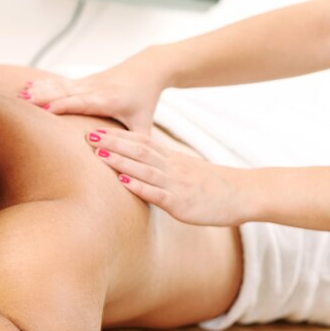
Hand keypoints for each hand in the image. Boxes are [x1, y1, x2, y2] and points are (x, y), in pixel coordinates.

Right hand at [19, 48, 163, 134]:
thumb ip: (136, 145)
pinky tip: (27, 86)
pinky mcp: (83, 81)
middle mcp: (96, 89)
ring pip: (60, 86)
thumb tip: (131, 169)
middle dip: (44, 96)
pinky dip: (43, 84)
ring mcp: (88, 83)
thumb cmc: (146, 101)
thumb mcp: (144, 123)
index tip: (46, 109)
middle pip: (66, 92)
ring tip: (19, 95)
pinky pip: (61, 83)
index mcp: (110, 100)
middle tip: (22, 101)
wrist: (147, 70)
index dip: (65, 105)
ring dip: (39, 90)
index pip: (84, 102)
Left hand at [86, 129, 249, 225]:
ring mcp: (175, 184)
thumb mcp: (184, 171)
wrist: (242, 194)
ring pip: (144, 169)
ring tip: (98, 153)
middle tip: (86, 134)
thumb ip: (163, 167)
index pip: (139, 142)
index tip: (93, 127)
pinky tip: (123, 181)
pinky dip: (139, 186)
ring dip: (120, 160)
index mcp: (170, 159)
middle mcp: (170, 167)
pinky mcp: (180, 203)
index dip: (115, 135)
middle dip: (111, 142)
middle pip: (137, 150)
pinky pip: (157, 193)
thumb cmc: (211, 185)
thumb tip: (140, 165)